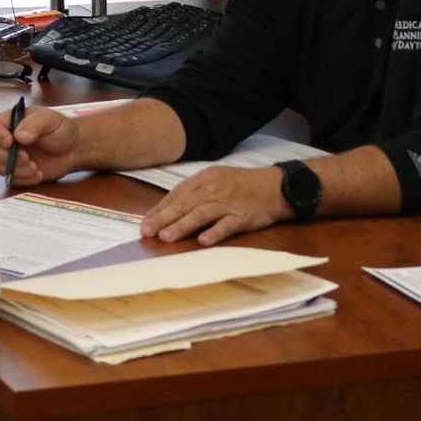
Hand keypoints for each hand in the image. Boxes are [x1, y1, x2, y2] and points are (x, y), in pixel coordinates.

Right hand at [0, 106, 80, 185]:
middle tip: (28, 159)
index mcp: (11, 121)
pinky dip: (23, 179)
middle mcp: (6, 139)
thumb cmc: (61, 129)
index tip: (10, 142)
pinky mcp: (17, 171)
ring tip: (35, 168)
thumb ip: (34, 124)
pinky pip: (10, 179)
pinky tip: (38, 175)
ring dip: (16, 170)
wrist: (73, 149)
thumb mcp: (50, 120)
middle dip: (8, 157)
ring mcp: (10, 156)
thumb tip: (18, 136)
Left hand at [141, 165, 288, 245]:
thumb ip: (196, 192)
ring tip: (166, 236)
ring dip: (182, 226)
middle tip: (147, 231)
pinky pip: (227, 225)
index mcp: (205, 179)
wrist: (275, 186)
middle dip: (163, 218)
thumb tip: (171, 209)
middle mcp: (214, 189)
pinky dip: (214, 232)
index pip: (177, 194)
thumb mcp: (217, 179)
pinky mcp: (243, 216)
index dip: (160, 209)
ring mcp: (229, 203)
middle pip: (185, 204)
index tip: (146, 222)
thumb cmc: (243, 184)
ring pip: (201, 214)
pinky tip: (202, 241)